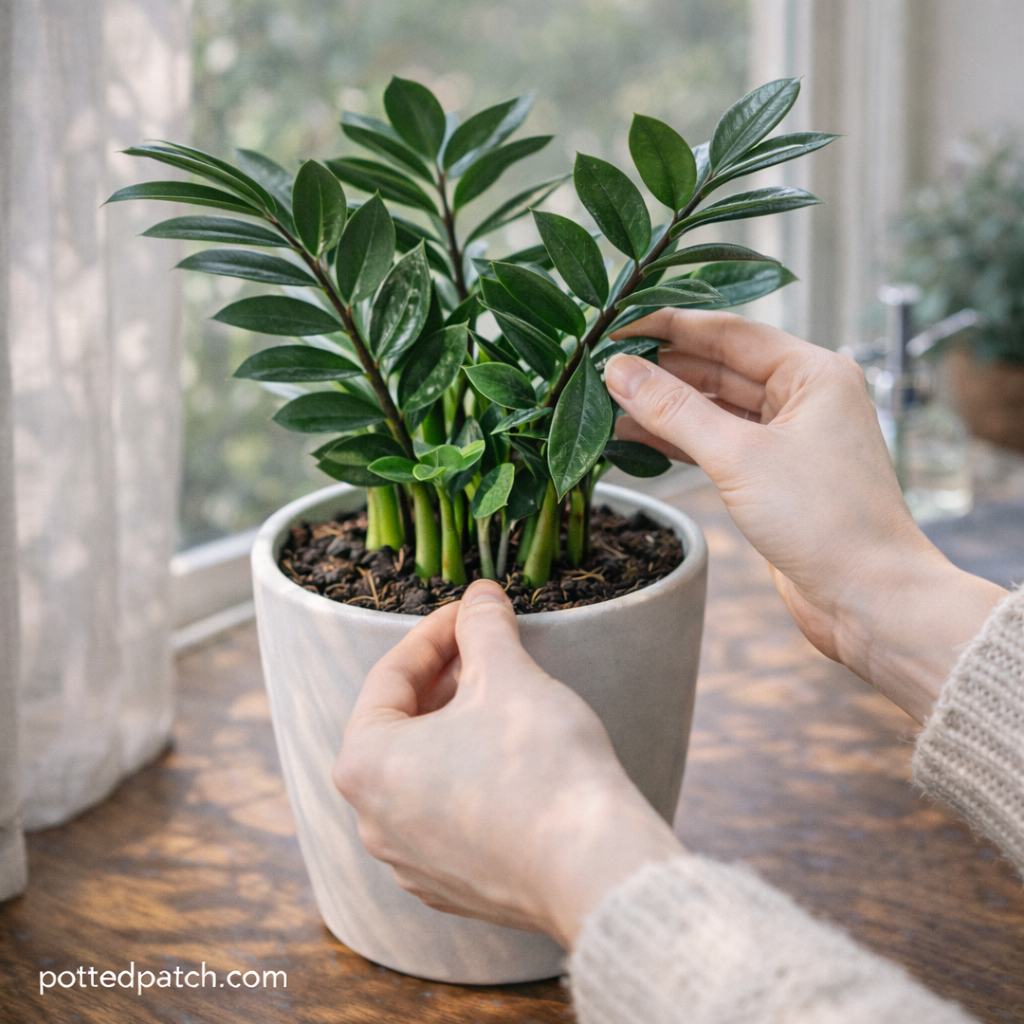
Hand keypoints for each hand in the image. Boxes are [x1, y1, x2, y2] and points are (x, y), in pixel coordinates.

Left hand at [333, 580, 682, 948]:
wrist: (595, 870)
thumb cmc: (540, 766)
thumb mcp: (508, 674)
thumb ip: (484, 626)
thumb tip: (480, 596)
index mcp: (365, 764)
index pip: (392, 675)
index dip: (436, 632)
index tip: (472, 611)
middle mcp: (373, 820)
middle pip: (402, 725)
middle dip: (445, 679)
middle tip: (487, 648)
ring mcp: (411, 862)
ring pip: (424, 772)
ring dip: (457, 728)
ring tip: (503, 699)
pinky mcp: (453, 888)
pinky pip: (449, 816)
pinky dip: (470, 779)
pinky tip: (512, 761)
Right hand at [605, 309, 1005, 723]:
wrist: (867, 598)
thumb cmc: (825, 520)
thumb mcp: (739, 457)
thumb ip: (674, 410)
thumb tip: (618, 371)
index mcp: (813, 372)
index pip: (729, 332)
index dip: (668, 326)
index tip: (615, 326)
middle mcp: (804, 397)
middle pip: (719, 367)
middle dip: (661, 368)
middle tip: (601, 366)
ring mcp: (789, 437)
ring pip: (715, 408)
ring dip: (664, 407)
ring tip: (606, 402)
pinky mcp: (774, 476)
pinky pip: (717, 443)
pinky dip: (678, 441)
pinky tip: (635, 438)